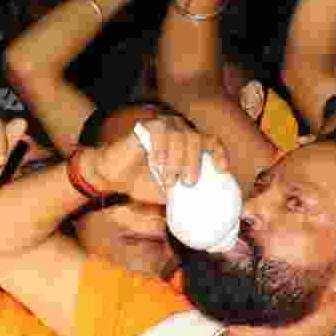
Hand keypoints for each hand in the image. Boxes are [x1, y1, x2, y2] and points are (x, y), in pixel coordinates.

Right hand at [81, 116, 226, 204]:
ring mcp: (163, 125)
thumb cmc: (143, 183)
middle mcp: (178, 131)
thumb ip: (186, 193)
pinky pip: (160, 132)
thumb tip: (207, 209)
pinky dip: (161, 150)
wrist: (113, 177)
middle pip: (197, 139)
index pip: (211, 141)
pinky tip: (156, 164)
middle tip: (189, 182)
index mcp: (188, 145)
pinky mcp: (146, 126)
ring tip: (168, 179)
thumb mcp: (170, 191)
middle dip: (195, 163)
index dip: (219, 153)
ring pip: (181, 135)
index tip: (222, 170)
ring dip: (176, 160)